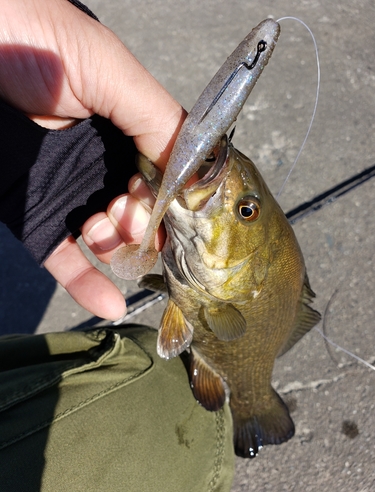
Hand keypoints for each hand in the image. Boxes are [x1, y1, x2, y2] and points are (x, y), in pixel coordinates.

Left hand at [0, 0, 185, 319]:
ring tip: (111, 233)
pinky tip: (109, 302)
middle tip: (134, 218)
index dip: (178, 198)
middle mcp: (104, 161)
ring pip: (109, 237)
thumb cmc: (35, 35)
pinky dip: (85, 281)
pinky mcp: (34, 210)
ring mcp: (70, 188)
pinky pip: (62, 253)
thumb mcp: (111, 69)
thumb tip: (200, 172)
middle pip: (143, 211)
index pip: (169, 175)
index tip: (183, 214)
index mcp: (130, 127)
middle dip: (148, 224)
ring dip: (120, 249)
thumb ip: (160, 119)